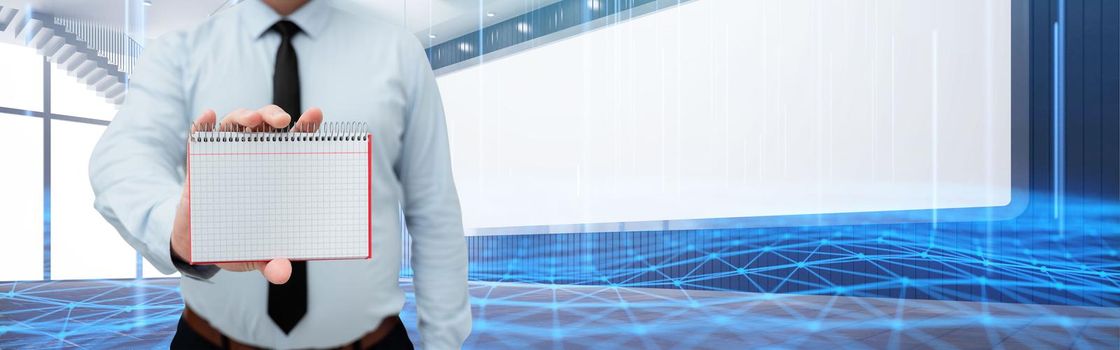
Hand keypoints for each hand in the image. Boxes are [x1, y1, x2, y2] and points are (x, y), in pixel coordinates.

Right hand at [171, 105, 323, 283]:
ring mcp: (225, 156)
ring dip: (243, 115)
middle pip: (266, 126)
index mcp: (277, 173)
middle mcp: (254, 157)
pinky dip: (202, 124)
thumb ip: (271, 263)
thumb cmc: (237, 241)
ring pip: (235, 125)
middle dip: (273, 115)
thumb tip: (281, 274)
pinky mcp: (198, 162)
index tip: (316, 115)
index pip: (296, 143)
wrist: (198, 245)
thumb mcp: (256, 255)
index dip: (307, 128)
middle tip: (281, 120)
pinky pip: (198, 137)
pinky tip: (207, 117)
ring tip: (251, 119)